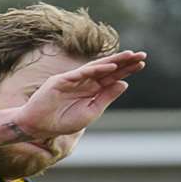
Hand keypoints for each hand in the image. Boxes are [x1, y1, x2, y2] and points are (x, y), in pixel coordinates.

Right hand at [13, 51, 146, 139]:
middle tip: (142, 55)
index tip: (142, 63)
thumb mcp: (90, 112)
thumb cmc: (62, 122)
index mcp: (91, 90)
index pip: (112, 77)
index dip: (127, 70)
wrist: (38, 126)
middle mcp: (84, 81)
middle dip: (125, 62)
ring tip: (130, 56)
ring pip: (97, 67)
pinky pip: (82, 73)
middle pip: (108, 68)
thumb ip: (106, 97)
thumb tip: (124, 83)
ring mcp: (73, 79)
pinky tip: (111, 67)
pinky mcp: (62, 80)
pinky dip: (96, 70)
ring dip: (114, 61)